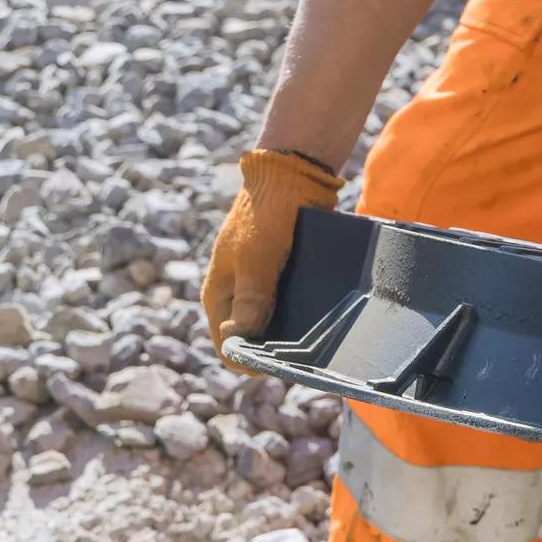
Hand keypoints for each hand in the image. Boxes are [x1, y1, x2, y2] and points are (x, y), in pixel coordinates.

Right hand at [201, 149, 342, 367]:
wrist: (291, 174)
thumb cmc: (268, 214)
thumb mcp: (257, 258)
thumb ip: (250, 299)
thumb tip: (240, 341)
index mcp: (217, 293)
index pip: (225, 345)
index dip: (249, 362)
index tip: (280, 366)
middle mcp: (233, 293)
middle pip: (250, 339)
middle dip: (273, 352)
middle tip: (306, 356)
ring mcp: (256, 285)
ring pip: (271, 324)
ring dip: (289, 335)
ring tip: (317, 342)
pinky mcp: (279, 276)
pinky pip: (288, 306)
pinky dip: (301, 316)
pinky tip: (324, 322)